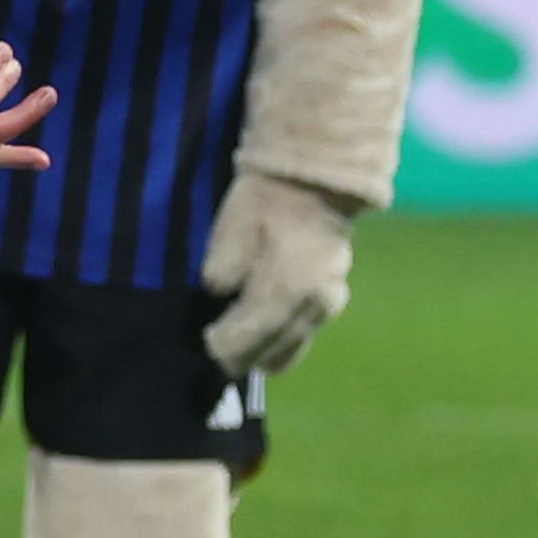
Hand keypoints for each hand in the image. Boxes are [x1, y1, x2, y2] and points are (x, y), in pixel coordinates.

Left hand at [197, 173, 356, 376]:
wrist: (317, 182)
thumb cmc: (267, 201)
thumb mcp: (233, 226)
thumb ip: (223, 266)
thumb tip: (218, 294)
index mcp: (288, 289)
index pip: (249, 336)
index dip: (223, 346)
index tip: (204, 344)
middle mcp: (313, 306)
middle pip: (272, 350)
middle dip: (242, 354)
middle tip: (215, 350)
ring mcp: (328, 305)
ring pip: (291, 346)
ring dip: (263, 349)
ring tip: (235, 343)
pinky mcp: (334, 300)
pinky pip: (303, 333)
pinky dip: (281, 338)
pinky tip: (261, 331)